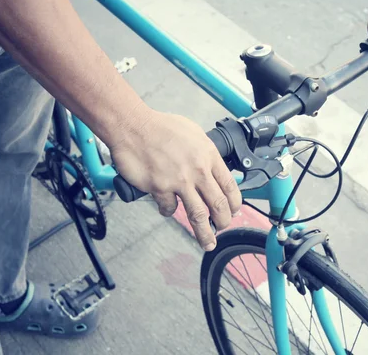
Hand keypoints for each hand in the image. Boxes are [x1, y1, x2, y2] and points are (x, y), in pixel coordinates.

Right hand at [110, 110, 241, 250]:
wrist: (133, 126)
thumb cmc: (160, 127)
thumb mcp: (193, 134)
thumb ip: (204, 153)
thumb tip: (212, 168)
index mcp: (208, 155)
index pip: (230, 185)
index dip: (234, 203)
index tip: (233, 211)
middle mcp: (198, 170)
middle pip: (218, 204)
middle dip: (223, 221)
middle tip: (222, 228)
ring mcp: (180, 181)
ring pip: (198, 215)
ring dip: (204, 232)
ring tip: (207, 242)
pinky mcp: (160, 188)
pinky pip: (170, 208)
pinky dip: (169, 212)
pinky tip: (167, 209)